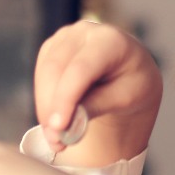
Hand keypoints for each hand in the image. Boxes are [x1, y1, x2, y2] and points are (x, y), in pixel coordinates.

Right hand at [35, 21, 161, 159]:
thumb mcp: (126, 98)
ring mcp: (65, 37)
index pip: (81, 69)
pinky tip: (55, 123)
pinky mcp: (52, 48)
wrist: (129, 70)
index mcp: (111, 40)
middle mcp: (85, 32)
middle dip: (52, 109)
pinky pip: (40, 77)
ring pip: (44, 74)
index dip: (66, 98)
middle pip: (56, 70)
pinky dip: (45, 103)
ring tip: (57, 140)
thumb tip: (69, 121)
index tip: (59, 127)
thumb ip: (98, 105)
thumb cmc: (133, 83)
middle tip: (57, 142)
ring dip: (46, 110)